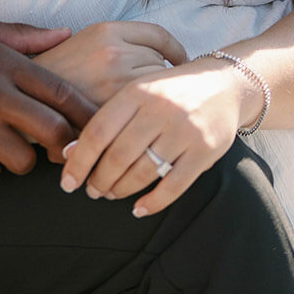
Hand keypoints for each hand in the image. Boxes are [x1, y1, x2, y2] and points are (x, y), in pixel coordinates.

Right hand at [0, 17, 95, 182]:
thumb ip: (24, 36)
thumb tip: (66, 33)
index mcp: (4, 63)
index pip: (61, 93)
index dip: (87, 113)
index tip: (100, 124)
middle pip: (52, 133)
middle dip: (67, 146)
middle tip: (65, 148)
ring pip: (21, 161)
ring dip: (24, 158)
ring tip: (14, 145)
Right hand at [34, 21, 186, 107]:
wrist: (24, 100)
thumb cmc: (54, 73)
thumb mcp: (79, 40)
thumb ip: (114, 38)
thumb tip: (154, 46)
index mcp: (105, 30)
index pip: (158, 35)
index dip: (175, 49)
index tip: (179, 60)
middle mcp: (113, 52)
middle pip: (161, 62)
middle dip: (158, 76)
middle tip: (153, 90)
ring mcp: (115, 82)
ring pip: (156, 88)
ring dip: (152, 98)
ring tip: (141, 107)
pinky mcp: (114, 110)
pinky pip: (144, 112)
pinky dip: (144, 117)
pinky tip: (137, 122)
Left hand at [58, 59, 251, 216]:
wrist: (225, 84)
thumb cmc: (170, 92)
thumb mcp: (138, 91)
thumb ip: (108, 117)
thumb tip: (69, 152)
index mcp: (137, 91)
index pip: (98, 132)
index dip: (79, 161)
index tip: (68, 182)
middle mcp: (160, 109)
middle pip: (118, 155)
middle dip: (99, 179)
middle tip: (92, 190)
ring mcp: (184, 131)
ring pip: (143, 172)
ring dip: (122, 190)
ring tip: (111, 194)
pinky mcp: (205, 150)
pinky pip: (174, 186)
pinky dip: (153, 202)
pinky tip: (139, 208)